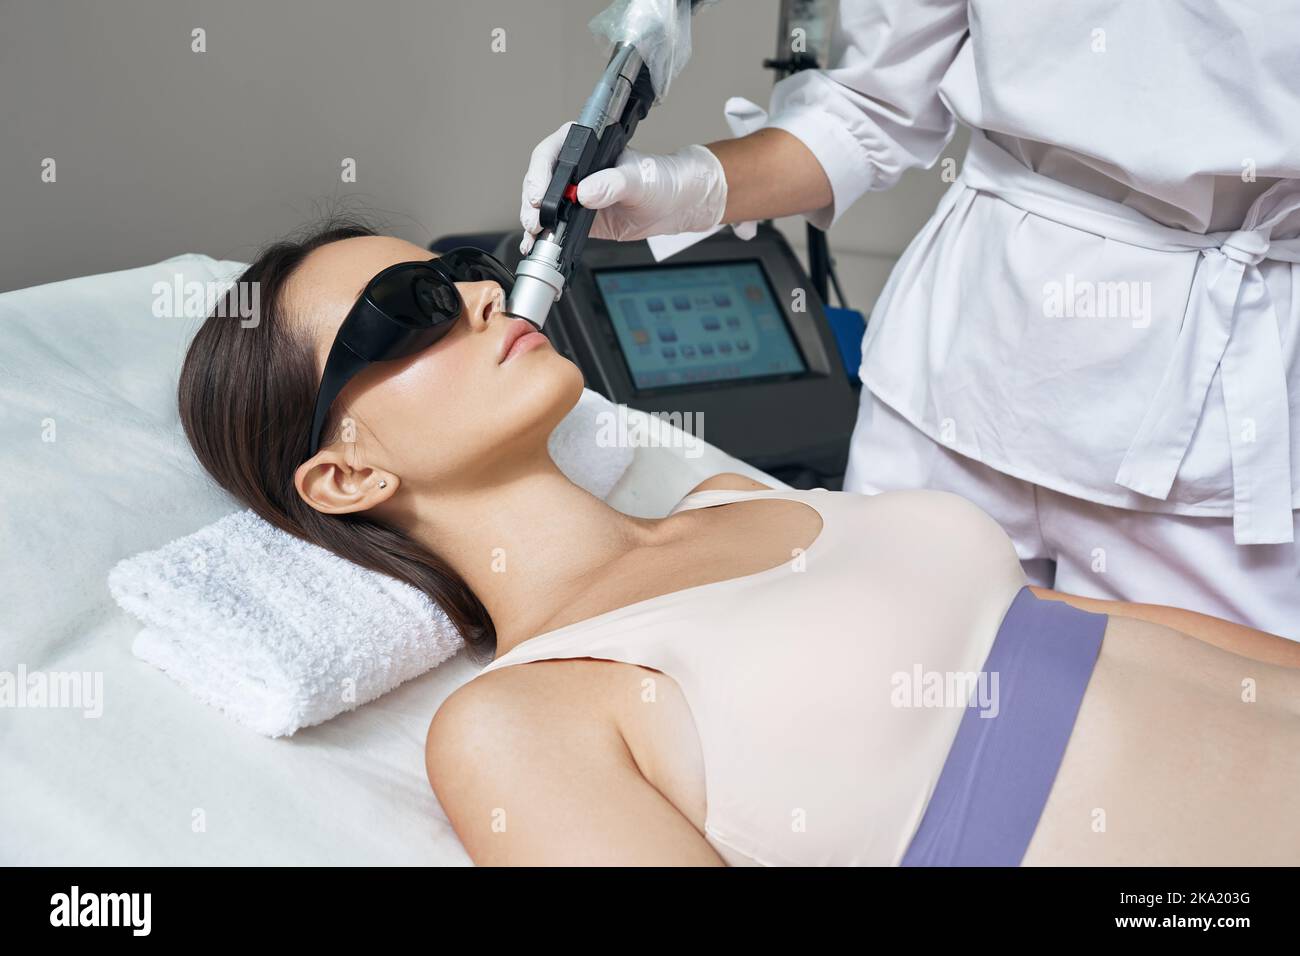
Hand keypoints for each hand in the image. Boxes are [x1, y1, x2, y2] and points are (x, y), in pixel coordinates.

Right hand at [519, 122, 728, 254]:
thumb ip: (612, 183)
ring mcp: (576, 194)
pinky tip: (536, 244)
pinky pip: (556, 225)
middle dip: (532, 201)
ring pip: (543, 204)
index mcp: (588, 148)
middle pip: (540, 180)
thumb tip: (585, 193)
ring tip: (534, 234)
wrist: (676, 205)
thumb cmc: (661, 180)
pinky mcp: (579, 218)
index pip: (553, 153)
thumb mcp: (638, 179)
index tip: (539, 193)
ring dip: (534, 220)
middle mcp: (578, 169)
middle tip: (535, 220)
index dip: (540, 173)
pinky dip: (544, 236)